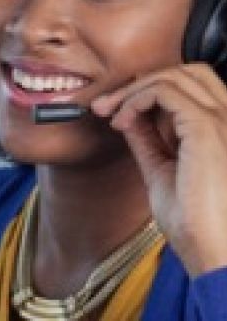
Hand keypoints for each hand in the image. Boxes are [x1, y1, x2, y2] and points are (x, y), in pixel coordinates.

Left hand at [91, 63, 226, 276]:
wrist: (211, 249)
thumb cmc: (195, 221)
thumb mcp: (162, 169)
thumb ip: (148, 139)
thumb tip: (127, 117)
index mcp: (223, 130)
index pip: (190, 87)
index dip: (148, 90)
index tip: (114, 109)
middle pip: (186, 72)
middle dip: (140, 82)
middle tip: (106, 105)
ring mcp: (222, 121)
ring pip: (174, 75)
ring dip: (133, 89)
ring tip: (110, 113)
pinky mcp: (206, 127)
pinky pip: (165, 91)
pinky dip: (136, 99)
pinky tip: (121, 121)